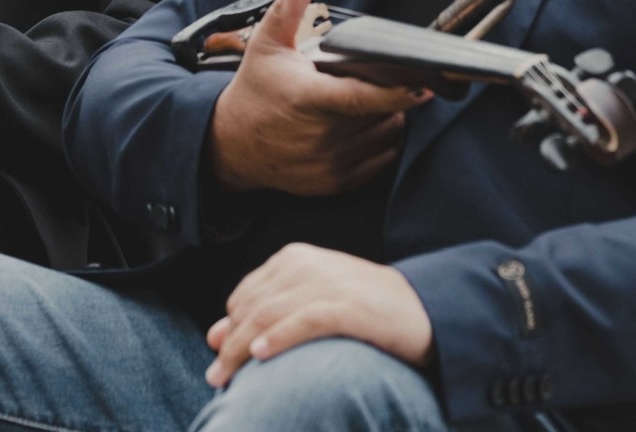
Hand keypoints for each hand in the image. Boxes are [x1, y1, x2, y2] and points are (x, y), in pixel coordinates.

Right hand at [205, 0, 428, 194]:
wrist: (231, 147)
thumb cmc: (255, 91)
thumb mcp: (267, 45)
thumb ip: (290, 7)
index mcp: (307, 98)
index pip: (362, 98)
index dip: (397, 92)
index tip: (421, 82)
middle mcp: (320, 136)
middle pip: (381, 114)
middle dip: (391, 95)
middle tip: (382, 79)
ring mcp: (329, 164)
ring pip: (386, 137)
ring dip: (389, 118)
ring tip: (372, 101)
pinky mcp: (335, 183)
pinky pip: (380, 161)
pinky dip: (383, 143)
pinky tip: (367, 125)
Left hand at [205, 244, 433, 387]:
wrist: (422, 308)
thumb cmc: (362, 310)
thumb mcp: (309, 305)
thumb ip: (264, 315)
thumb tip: (213, 336)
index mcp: (293, 258)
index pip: (245, 294)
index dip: (229, 328)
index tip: (219, 357)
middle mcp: (305, 264)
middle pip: (252, 307)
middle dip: (230, 345)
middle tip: (215, 378)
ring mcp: (326, 283)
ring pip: (269, 315)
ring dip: (242, 350)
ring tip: (226, 378)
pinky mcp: (346, 305)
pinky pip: (302, 321)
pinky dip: (278, 337)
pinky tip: (261, 356)